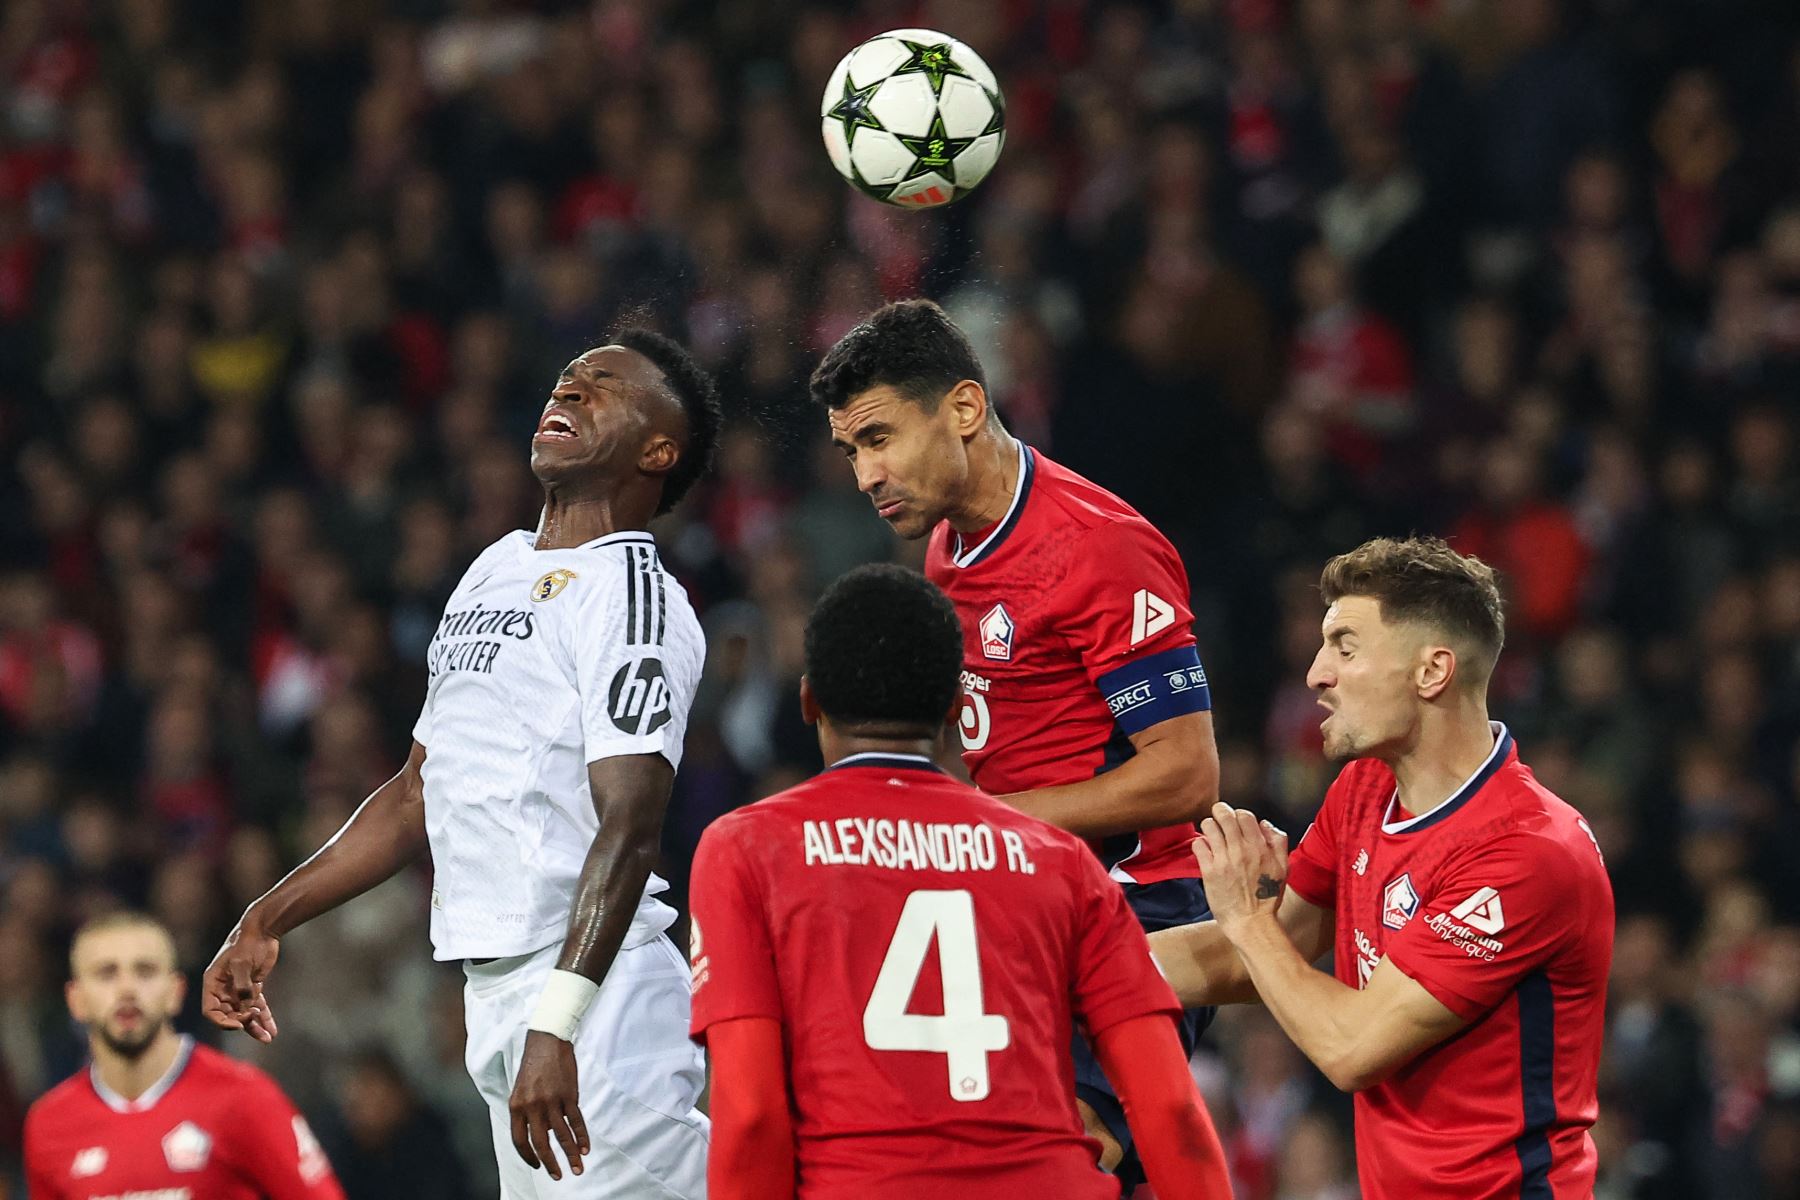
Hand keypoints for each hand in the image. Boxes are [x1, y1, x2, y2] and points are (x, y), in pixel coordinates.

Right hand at [201, 918, 280, 1042]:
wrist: (263, 930)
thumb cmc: (247, 944)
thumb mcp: (242, 963)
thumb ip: (243, 985)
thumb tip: (246, 1006)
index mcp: (213, 984)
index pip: (211, 1011)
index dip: (223, 1021)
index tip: (240, 1023)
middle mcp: (223, 989)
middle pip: (229, 1015)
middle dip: (243, 1023)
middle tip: (258, 1024)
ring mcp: (238, 989)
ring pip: (244, 1013)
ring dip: (255, 1026)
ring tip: (268, 1038)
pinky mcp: (252, 987)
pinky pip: (256, 1006)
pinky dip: (264, 1017)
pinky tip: (272, 1029)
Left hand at [509, 1031, 589, 1180]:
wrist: (547, 1041)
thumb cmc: (534, 1066)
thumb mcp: (521, 1090)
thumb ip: (527, 1113)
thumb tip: (540, 1135)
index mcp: (516, 1106)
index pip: (519, 1140)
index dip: (528, 1156)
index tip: (538, 1166)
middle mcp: (532, 1106)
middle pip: (541, 1143)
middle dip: (550, 1163)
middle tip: (558, 1176)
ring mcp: (551, 1100)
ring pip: (561, 1135)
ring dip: (570, 1154)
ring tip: (577, 1168)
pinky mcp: (568, 1095)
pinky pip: (576, 1121)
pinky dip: (581, 1136)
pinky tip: (585, 1148)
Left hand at [1194, 803, 1287, 938]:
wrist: (1251, 922)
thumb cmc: (1267, 897)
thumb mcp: (1283, 867)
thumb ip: (1278, 842)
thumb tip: (1264, 824)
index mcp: (1260, 847)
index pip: (1245, 815)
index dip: (1238, 814)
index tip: (1235, 821)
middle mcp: (1241, 849)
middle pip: (1225, 815)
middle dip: (1220, 812)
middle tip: (1218, 817)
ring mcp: (1224, 859)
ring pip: (1209, 826)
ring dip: (1209, 827)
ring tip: (1211, 835)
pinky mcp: (1209, 871)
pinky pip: (1198, 845)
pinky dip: (1200, 844)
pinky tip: (1205, 851)